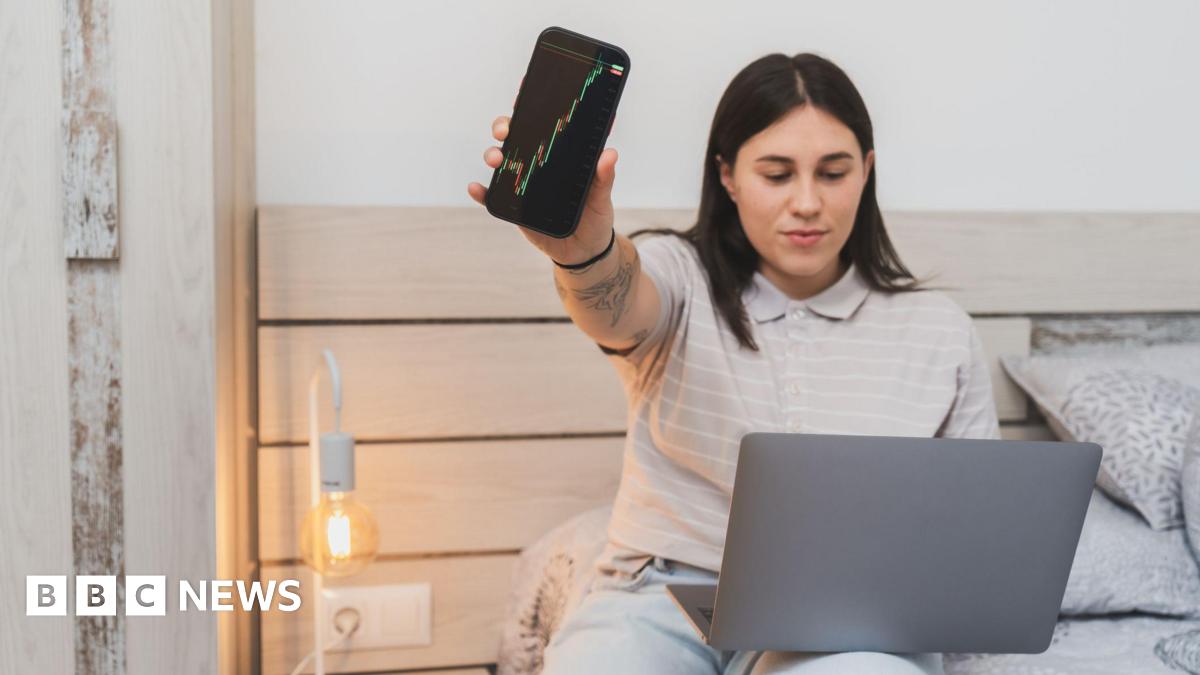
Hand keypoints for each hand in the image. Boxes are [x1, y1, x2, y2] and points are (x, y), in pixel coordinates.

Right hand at [467, 113, 619, 265]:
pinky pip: (493, 197)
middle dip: (504, 126)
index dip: (530, 109)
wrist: (583, 251)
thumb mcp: (602, 197)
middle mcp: (538, 165)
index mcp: (559, 156)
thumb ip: (604, 178)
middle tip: (505, 130)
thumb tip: (609, 154)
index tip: (522, 93)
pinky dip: (481, 193)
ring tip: (495, 159)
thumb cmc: (594, 218)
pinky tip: (475, 188)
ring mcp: (523, 184)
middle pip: (516, 138)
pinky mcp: (514, 207)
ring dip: (493, 155)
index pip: (543, 128)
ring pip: (502, 162)